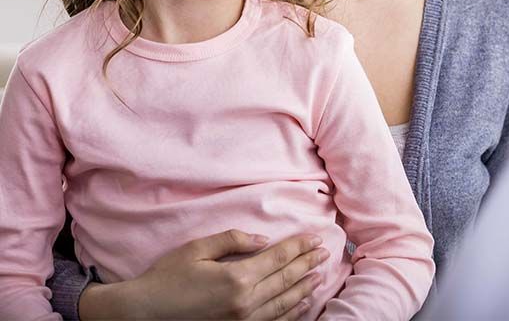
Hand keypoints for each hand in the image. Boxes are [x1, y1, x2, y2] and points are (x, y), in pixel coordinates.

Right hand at [78, 229, 330, 319]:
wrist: (142, 315)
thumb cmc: (166, 278)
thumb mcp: (197, 249)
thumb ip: (233, 240)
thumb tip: (263, 239)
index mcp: (236, 277)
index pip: (278, 258)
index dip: (299, 246)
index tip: (315, 237)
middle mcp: (244, 302)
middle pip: (286, 279)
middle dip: (307, 263)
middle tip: (325, 252)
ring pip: (283, 303)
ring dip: (303, 288)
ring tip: (318, 275)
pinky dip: (290, 313)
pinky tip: (299, 304)